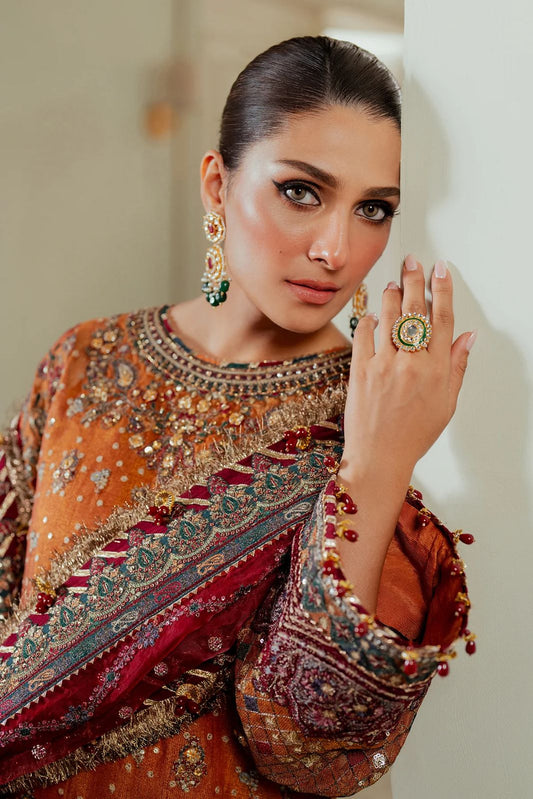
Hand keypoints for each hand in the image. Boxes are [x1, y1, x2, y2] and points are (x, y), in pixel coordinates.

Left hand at [341, 255, 474, 486]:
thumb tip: (467, 337)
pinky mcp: (359, 370)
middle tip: (411, 262)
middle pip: (414, 310)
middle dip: (413, 280)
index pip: (442, 319)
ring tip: (391, 283)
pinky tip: (370, 314)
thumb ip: (457, 367)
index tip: (440, 270)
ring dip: (389, 294)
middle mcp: (411, 363)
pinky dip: (367, 319)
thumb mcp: (446, 404)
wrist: (379, 456)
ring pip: (387, 316)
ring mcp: (384, 365)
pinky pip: (362, 334)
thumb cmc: (413, 435)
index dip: (442, 289)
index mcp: (436, 370)